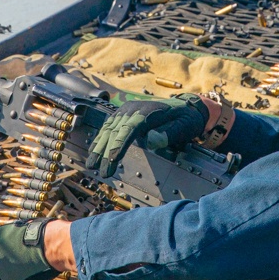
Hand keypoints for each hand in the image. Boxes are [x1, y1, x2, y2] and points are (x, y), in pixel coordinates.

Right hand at [86, 94, 208, 177]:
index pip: (131, 127)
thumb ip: (168, 134)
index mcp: (149, 111)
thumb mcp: (184, 127)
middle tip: (102, 172)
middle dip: (106, 152)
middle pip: (116, 130)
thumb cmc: (186, 119)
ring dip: (99, 147)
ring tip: (91, 166)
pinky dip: (100, 139)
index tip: (113, 159)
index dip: (120, 143)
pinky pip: (109, 126)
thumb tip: (151, 141)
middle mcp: (134, 108)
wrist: (187, 107)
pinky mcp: (124, 115)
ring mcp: (127, 110)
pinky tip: (93, 150)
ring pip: (109, 129)